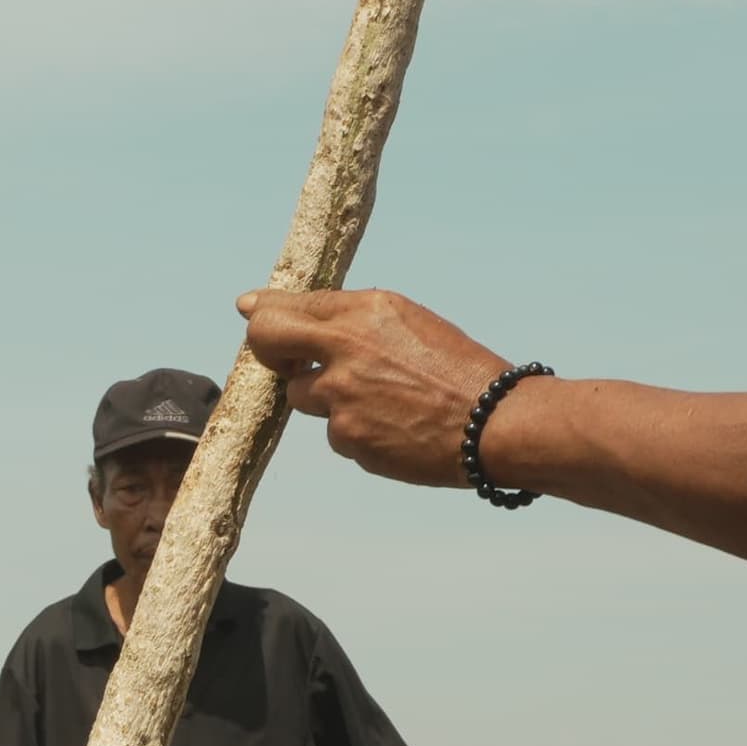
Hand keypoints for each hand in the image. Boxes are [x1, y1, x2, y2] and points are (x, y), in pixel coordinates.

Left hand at [235, 287, 517, 491]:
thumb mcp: (407, 322)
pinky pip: (335, 433)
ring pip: (302, 396)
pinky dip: (356, 431)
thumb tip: (280, 310)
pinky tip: (395, 427)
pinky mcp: (348, 438)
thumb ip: (347, 317)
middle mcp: (346, 349)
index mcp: (365, 311)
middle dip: (266, 350)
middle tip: (285, 360)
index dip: (264, 313)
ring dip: (327, 399)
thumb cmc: (456, 369)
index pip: (286, 307)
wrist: (494, 423)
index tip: (252, 312)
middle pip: (267, 342)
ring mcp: (342, 398)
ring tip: (381, 400)